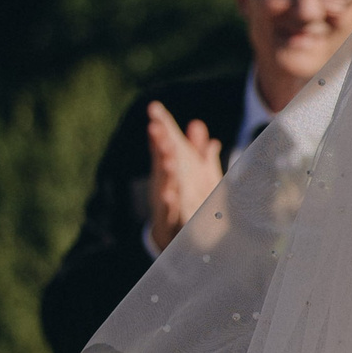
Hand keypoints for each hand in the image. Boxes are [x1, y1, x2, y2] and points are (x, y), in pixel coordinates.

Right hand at [146, 103, 225, 253]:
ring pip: (166, 187)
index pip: (165, 148)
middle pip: (163, 164)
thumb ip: (198, 152)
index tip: (154, 110)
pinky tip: (171, 196)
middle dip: (161, 147)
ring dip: (166, 173)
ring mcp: (169, 204)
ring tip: (167, 160)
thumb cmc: (185, 204)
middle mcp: (167, 185)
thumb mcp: (196, 176)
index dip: (160, 130)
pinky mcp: (174, 223)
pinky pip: (172, 214)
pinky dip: (171, 205)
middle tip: (156, 128)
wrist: (178, 242)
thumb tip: (197, 125)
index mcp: (172, 173)